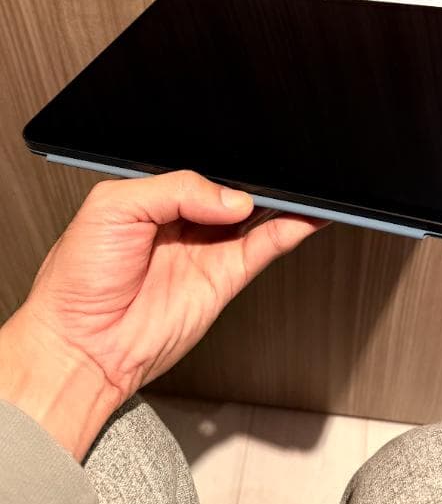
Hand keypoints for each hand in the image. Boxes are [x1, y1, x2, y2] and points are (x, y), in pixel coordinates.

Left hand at [0, 171, 323, 458]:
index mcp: (152, 196)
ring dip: (281, 202)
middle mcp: (181, 221)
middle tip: (273, 172)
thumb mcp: (112, 206)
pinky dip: (288, 231)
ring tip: (301, 190)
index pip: (199, 169)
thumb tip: (230, 196)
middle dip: (256, 179)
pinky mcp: (222, 280)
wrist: (79, 346)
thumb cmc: (76, 279)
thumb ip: (174, 189)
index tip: (244, 157)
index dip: (224, 161)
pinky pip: (263, 248)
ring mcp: (204, 250)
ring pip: (254, 216)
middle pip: (231, 190)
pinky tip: (302, 217)